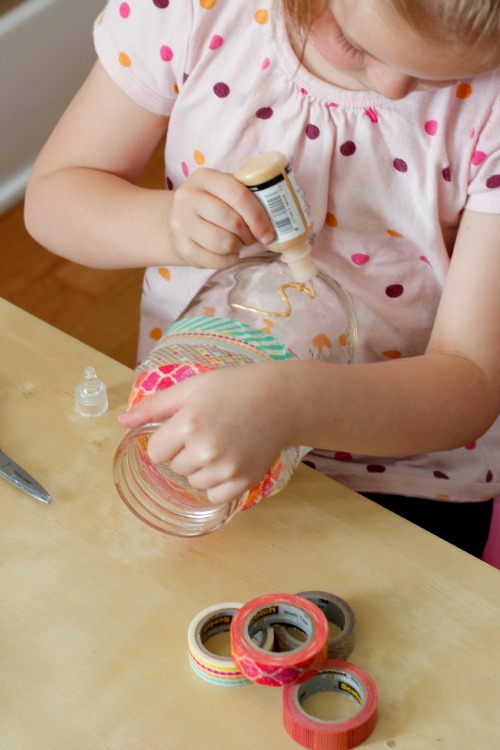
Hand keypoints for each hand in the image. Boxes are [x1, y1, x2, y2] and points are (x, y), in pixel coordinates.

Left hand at [118, 364, 292, 503]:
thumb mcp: (192, 387)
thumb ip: (154, 406)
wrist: (282, 400)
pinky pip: (215, 495)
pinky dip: (218, 484)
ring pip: (194, 482)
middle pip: (175, 467)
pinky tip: (230, 460)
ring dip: (201, 468)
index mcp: (188, 423)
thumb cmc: (235, 387)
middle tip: (210, 430)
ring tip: (223, 443)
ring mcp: (227, 468)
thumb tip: (121, 422)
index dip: (167, 440)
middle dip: (185, 452)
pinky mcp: (244, 481)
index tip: (185, 427)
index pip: (155, 452)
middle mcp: (206, 449)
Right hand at [167, 168, 274, 268]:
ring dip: (238, 247)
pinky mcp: (182, 247)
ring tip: (238, 243)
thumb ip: (246, 196)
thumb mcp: (223, 191)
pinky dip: (229, 259)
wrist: (176, 221)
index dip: (258, 216)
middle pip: (232, 221)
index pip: (238, 194)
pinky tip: (228, 252)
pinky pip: (216, 260)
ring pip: (224, 243)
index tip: (268, 232)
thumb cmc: (211, 205)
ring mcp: (181, 223)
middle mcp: (188, 197)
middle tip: (252, 237)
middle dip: (249, 234)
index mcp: (204, 177)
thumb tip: (278, 218)